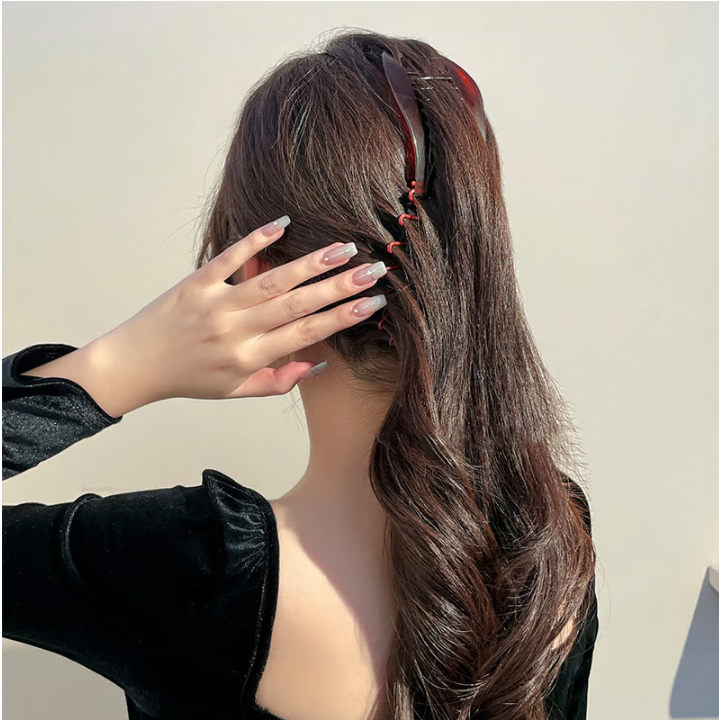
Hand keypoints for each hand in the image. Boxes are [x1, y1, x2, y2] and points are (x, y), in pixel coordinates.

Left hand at [66, 217, 387, 415]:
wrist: (134, 365)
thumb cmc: (189, 380)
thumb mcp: (235, 391)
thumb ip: (278, 381)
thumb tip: (318, 365)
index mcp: (249, 359)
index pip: (306, 334)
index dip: (343, 318)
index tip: (374, 304)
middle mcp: (237, 331)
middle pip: (297, 305)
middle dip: (340, 287)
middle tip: (373, 270)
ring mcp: (216, 304)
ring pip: (271, 280)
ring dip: (310, 263)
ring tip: (343, 249)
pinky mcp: (196, 283)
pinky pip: (229, 258)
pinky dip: (255, 240)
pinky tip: (282, 225)